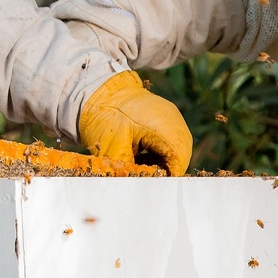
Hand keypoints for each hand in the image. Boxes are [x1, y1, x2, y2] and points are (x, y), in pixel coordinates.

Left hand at [77, 71, 191, 175]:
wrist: (98, 90)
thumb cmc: (106, 117)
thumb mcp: (113, 149)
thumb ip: (128, 171)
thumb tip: (135, 187)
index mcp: (166, 128)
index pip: (178, 162)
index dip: (165, 177)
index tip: (148, 184)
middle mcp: (174, 122)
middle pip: (179, 156)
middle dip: (163, 170)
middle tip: (142, 177)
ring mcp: (170, 117)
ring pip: (175, 149)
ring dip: (160, 161)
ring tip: (139, 166)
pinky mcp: (164, 116)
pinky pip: (168, 139)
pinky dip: (157, 151)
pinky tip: (140, 156)